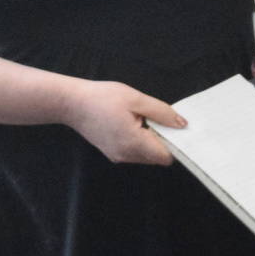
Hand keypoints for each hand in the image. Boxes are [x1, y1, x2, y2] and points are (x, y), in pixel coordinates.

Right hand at [61, 79, 184, 164]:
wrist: (72, 103)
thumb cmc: (103, 98)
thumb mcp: (136, 99)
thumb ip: (161, 112)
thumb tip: (182, 125)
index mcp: (134, 143)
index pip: (166, 157)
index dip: (174, 144)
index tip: (174, 128)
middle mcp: (126, 155)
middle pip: (156, 158)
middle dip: (162, 141)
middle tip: (154, 119)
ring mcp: (118, 157)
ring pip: (146, 156)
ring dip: (150, 141)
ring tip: (139, 120)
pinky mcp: (112, 153)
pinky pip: (134, 153)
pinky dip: (138, 142)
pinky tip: (130, 124)